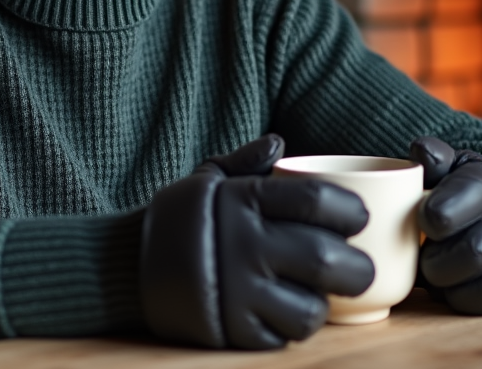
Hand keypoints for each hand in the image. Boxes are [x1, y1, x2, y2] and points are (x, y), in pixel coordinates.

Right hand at [140, 135, 374, 348]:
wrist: (122, 265)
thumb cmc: (178, 219)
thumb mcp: (206, 180)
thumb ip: (245, 162)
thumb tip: (279, 144)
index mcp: (242, 199)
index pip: (316, 200)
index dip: (349, 210)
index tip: (358, 218)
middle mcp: (243, 245)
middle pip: (325, 259)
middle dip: (356, 268)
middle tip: (359, 269)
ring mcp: (236, 291)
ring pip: (310, 309)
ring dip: (322, 305)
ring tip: (316, 296)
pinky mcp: (229, 329)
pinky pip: (282, 337)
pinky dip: (289, 328)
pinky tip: (281, 312)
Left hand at [409, 136, 481, 315]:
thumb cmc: (456, 189)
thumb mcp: (446, 167)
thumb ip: (432, 157)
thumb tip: (423, 150)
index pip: (465, 201)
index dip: (435, 216)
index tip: (423, 220)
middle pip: (477, 253)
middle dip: (439, 262)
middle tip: (423, 255)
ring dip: (451, 284)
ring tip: (434, 273)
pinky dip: (463, 299)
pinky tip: (449, 287)